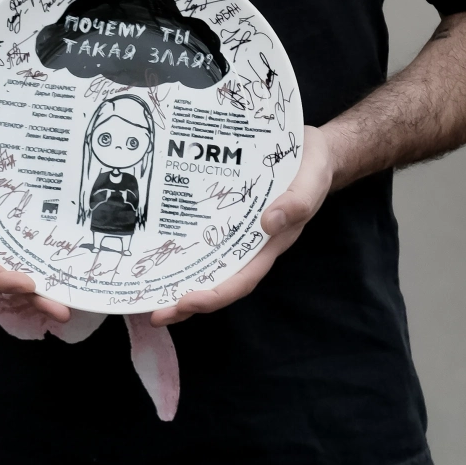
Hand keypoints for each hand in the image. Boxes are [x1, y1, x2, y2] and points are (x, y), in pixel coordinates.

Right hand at [0, 112, 70, 322]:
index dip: (0, 277)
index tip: (26, 283)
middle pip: (9, 267)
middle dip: (34, 293)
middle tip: (63, 309)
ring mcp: (6, 217)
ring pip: (27, 254)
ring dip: (49, 277)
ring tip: (77, 294)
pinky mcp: (24, 203)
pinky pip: (38, 229)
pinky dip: (54, 244)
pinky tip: (79, 252)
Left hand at [150, 126, 332, 326]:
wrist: (314, 150)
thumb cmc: (314, 167)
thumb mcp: (312, 180)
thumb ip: (298, 202)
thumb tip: (269, 223)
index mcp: (272, 243)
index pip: (242, 278)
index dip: (215, 294)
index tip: (187, 302)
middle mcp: (253, 243)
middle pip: (219, 280)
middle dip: (188, 301)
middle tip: (156, 314)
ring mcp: (240, 230)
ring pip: (208, 263)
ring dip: (182, 280)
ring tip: (150, 292)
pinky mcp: (230, 214)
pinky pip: (206, 236)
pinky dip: (186, 246)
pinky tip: (163, 245)